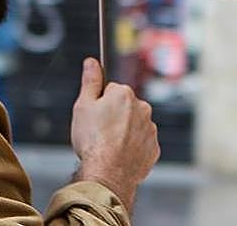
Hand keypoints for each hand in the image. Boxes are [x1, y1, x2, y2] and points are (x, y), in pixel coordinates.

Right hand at [69, 57, 159, 209]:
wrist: (108, 174)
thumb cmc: (93, 141)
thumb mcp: (83, 106)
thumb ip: (90, 81)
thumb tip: (92, 62)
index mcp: (124, 94)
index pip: (110, 90)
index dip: (99, 103)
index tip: (94, 116)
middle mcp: (142, 108)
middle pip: (124, 107)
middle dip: (113, 116)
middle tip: (98, 132)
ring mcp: (150, 129)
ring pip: (133, 125)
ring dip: (123, 132)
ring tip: (108, 146)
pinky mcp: (153, 149)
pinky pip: (141, 143)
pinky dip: (131, 147)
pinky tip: (118, 155)